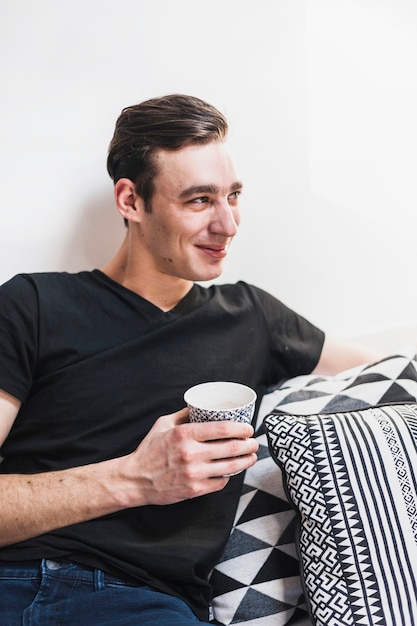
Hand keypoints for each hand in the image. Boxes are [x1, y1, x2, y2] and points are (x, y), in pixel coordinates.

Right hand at [119, 408, 257, 506]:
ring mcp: (193, 473)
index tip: (249, 428)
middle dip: (249, 445)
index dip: (241, 428)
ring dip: (246, 461)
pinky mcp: (194, 490)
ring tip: (251, 457)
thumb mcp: (163, 424)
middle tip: (254, 443)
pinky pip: (220, 482)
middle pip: (232, 448)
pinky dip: (229, 476)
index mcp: (184, 434)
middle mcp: (190, 453)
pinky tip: (231, 471)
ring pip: (231, 467)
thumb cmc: (149, 450)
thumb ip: (183, 414)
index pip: (222, 429)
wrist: (135, 479)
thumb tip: (202, 405)